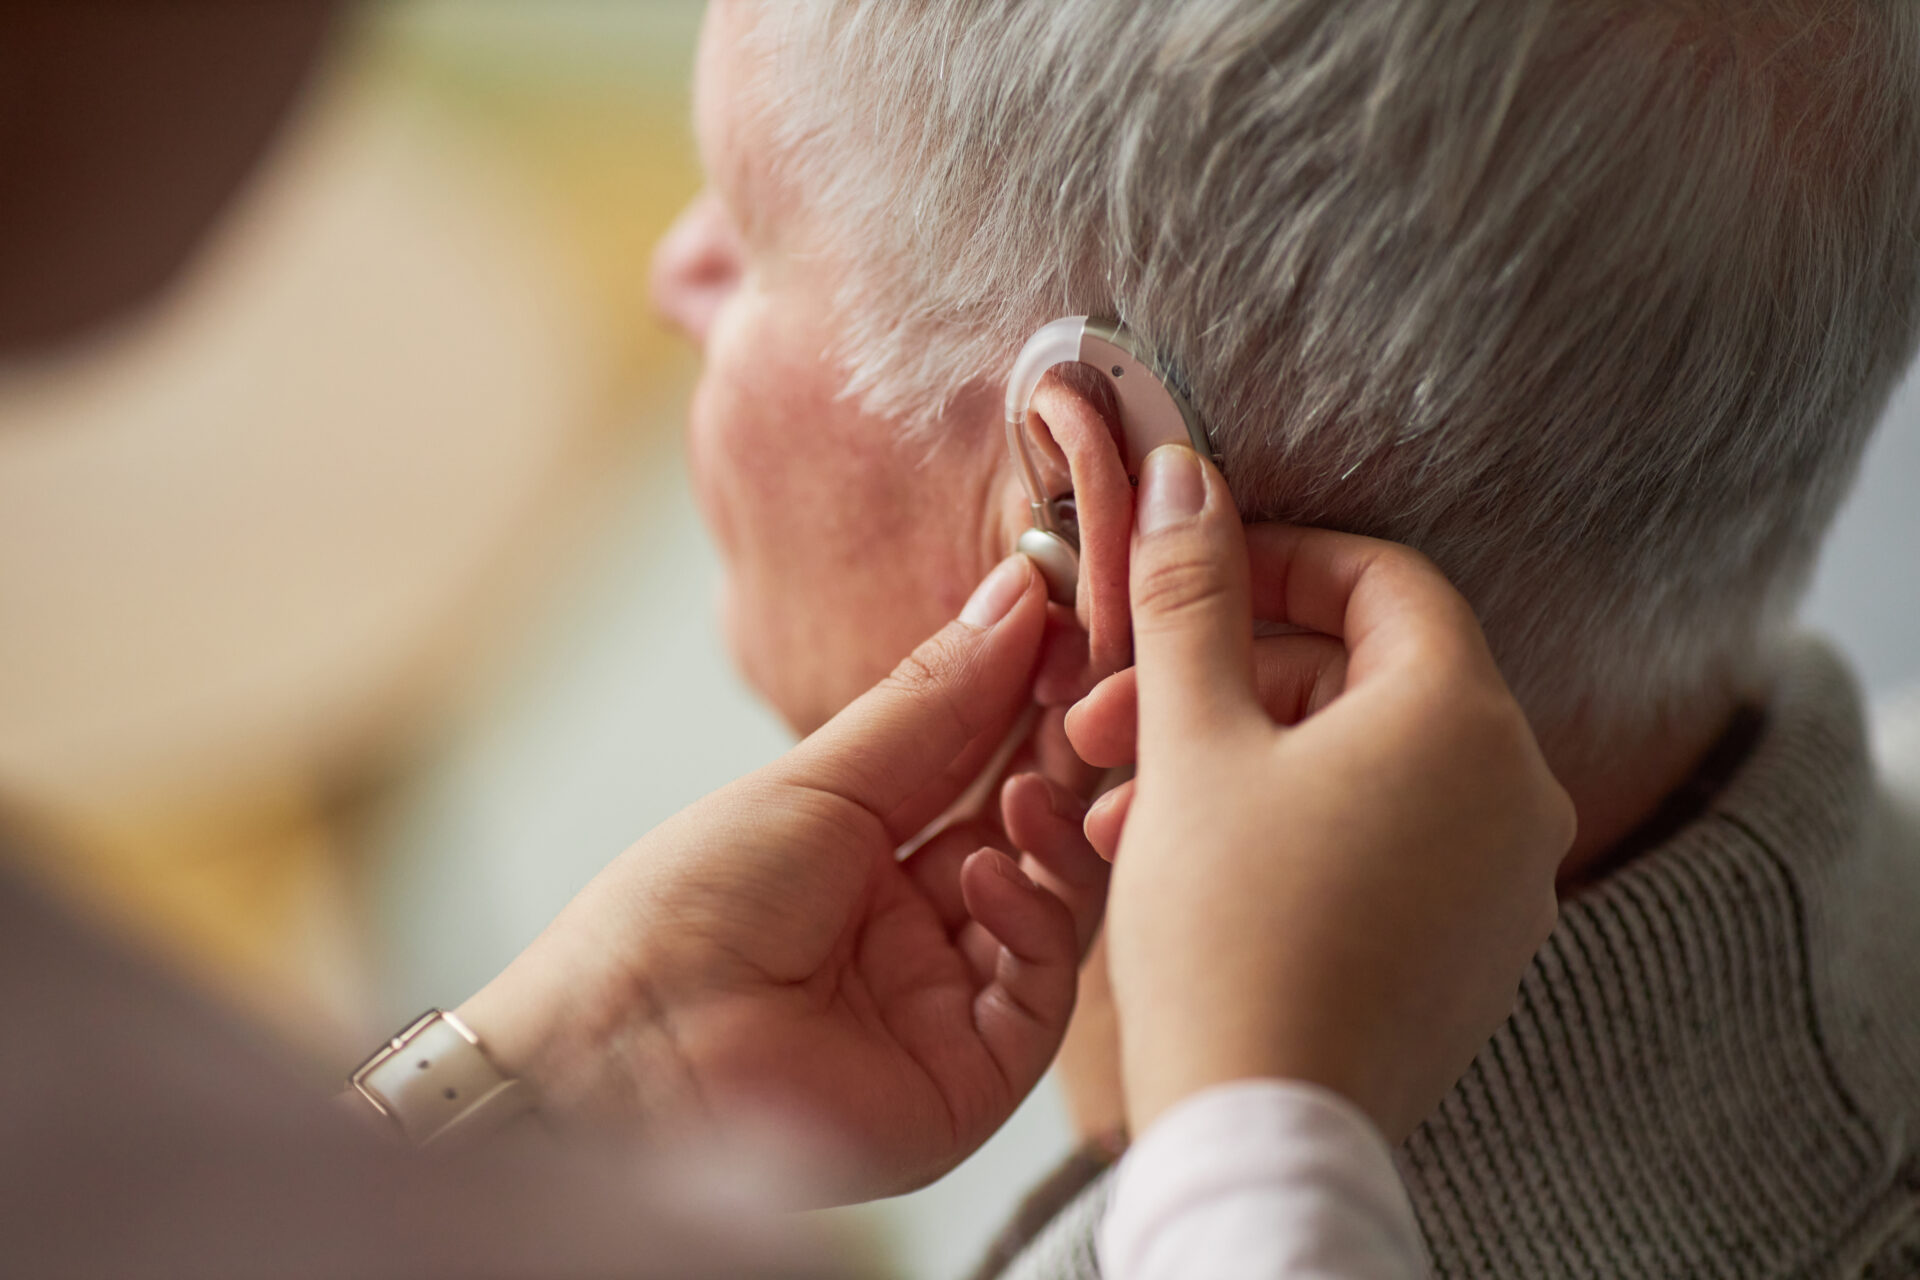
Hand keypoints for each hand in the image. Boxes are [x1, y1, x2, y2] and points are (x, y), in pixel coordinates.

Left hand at [458, 555, 1106, 1200]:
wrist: (623, 1056)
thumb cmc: (682, 913)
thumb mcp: (817, 783)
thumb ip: (933, 701)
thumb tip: (1017, 595)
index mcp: (866, 858)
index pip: (981, 770)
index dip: (1029, 704)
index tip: (1068, 632)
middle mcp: (915, 932)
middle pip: (1030, 836)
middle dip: (1062, 764)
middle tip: (1089, 699)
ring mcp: (945, 1007)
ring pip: (1056, 910)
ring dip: (1055, 837)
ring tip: (1030, 791)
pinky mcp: (969, 1080)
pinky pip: (1039, 994)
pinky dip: (1033, 923)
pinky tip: (987, 873)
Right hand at [1098, 445, 1575, 1142]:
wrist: (1265, 1132)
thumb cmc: (1229, 933)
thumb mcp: (1190, 740)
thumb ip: (1190, 596)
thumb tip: (1185, 480)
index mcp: (1463, 716)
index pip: (1382, 579)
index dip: (1274, 561)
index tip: (1187, 579)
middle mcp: (1514, 790)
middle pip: (1363, 677)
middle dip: (1224, 683)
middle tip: (1113, 721)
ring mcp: (1505, 879)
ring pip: (1362, 766)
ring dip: (1240, 762)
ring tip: (1127, 809)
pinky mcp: (1475, 949)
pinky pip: (1386, 843)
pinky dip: (1292, 827)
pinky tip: (1191, 862)